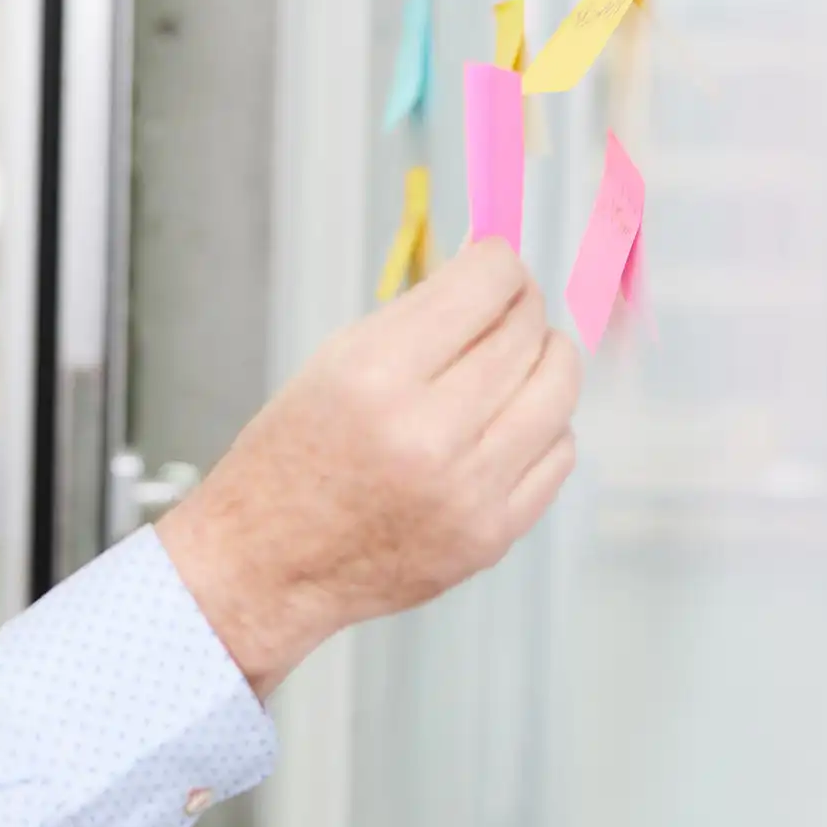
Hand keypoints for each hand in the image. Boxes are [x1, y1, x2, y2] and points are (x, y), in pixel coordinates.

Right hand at [154, 240, 579, 695]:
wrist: (268, 563)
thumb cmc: (290, 458)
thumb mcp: (332, 362)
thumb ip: (416, 318)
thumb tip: (493, 280)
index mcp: (377, 375)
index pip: (487, 285)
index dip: (498, 263)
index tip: (494, 266)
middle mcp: (429, 433)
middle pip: (527, 332)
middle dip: (522, 306)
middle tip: (507, 308)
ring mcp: (469, 491)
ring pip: (558, 389)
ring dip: (546, 359)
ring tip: (521, 359)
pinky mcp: (492, 534)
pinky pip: (558, 454)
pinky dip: (544, 427)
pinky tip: (510, 424)